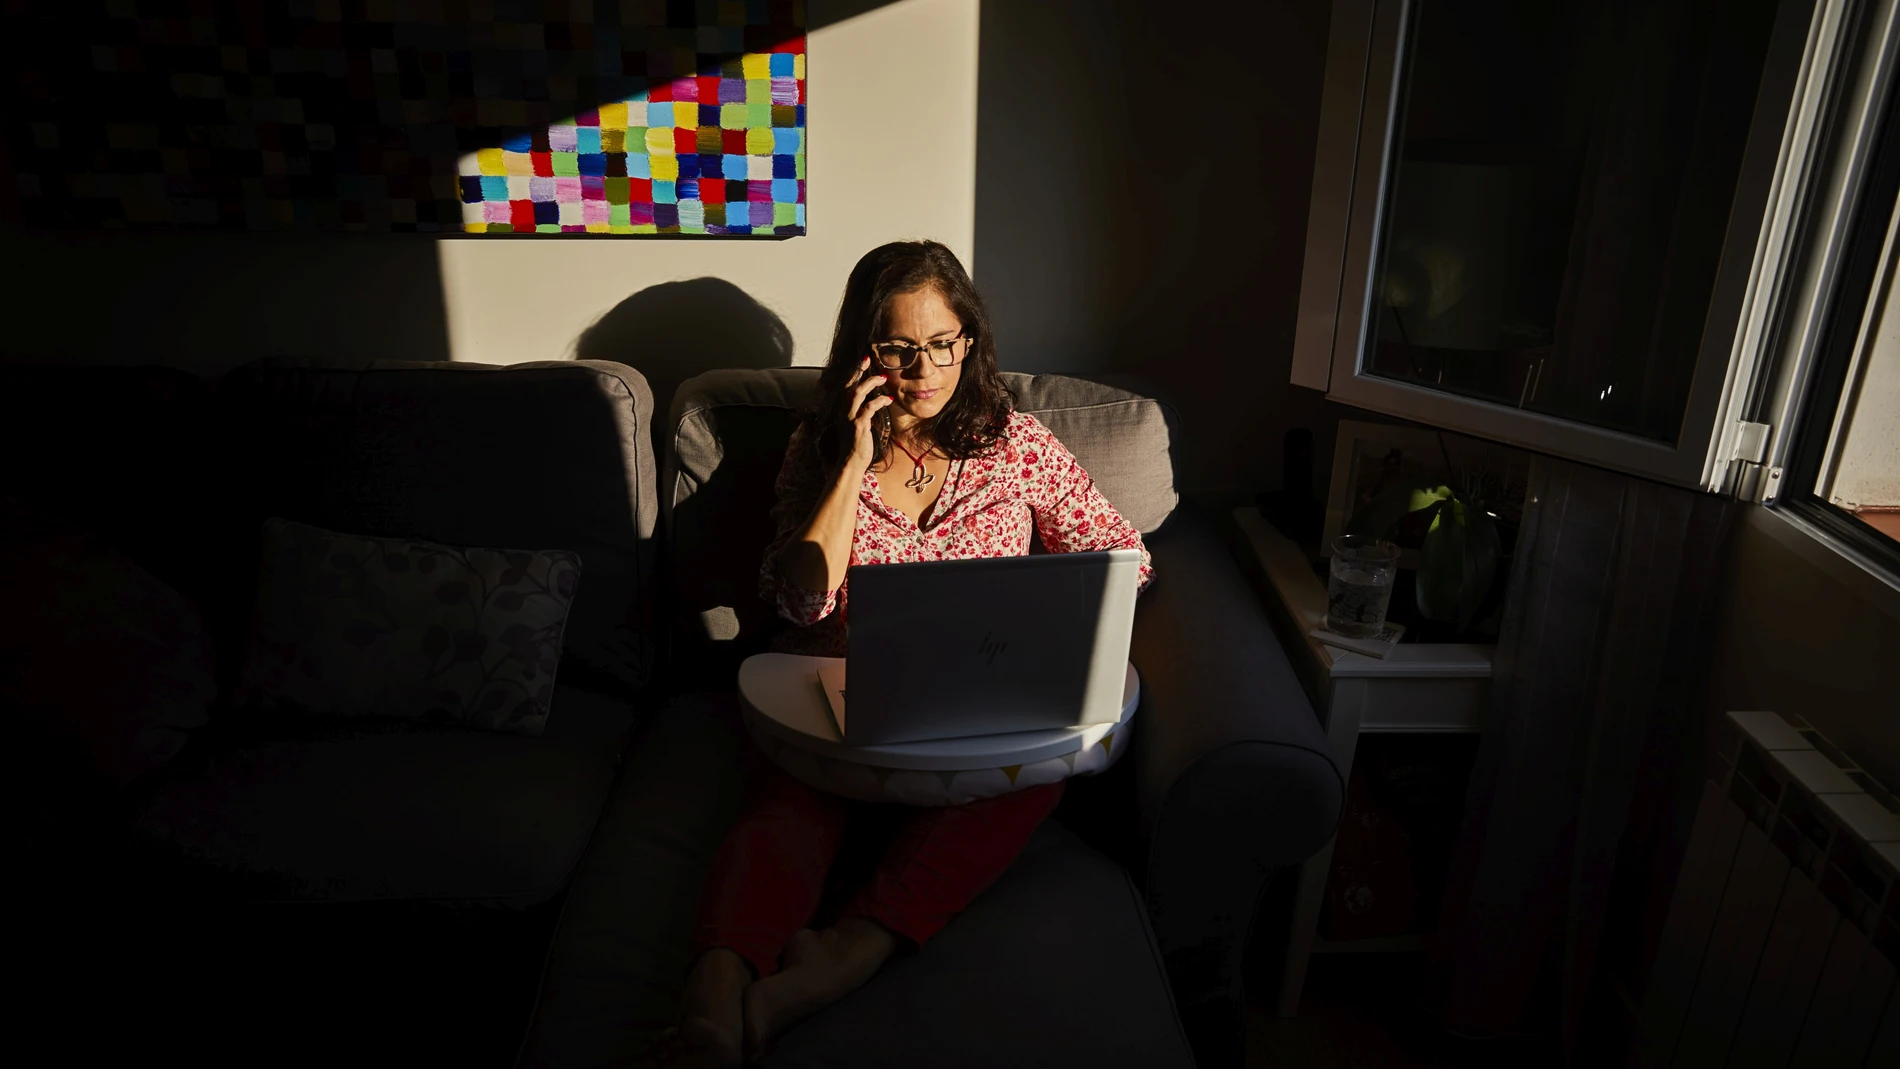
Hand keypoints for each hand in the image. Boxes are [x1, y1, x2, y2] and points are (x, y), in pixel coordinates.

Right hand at [843, 357, 893, 474]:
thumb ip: (861, 412)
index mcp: (842, 410)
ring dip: (870, 383)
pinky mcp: (858, 425)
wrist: (851, 462)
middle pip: (850, 385)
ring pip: (858, 393)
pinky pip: (869, 408)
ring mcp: (850, 417)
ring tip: (883, 378)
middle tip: (869, 360)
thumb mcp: (856, 424)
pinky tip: (889, 399)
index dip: (854, 373)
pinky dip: (880, 401)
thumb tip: (871, 402)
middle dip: (859, 371)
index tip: (863, 361)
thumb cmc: (856, 444)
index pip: (846, 386)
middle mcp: (843, 411)